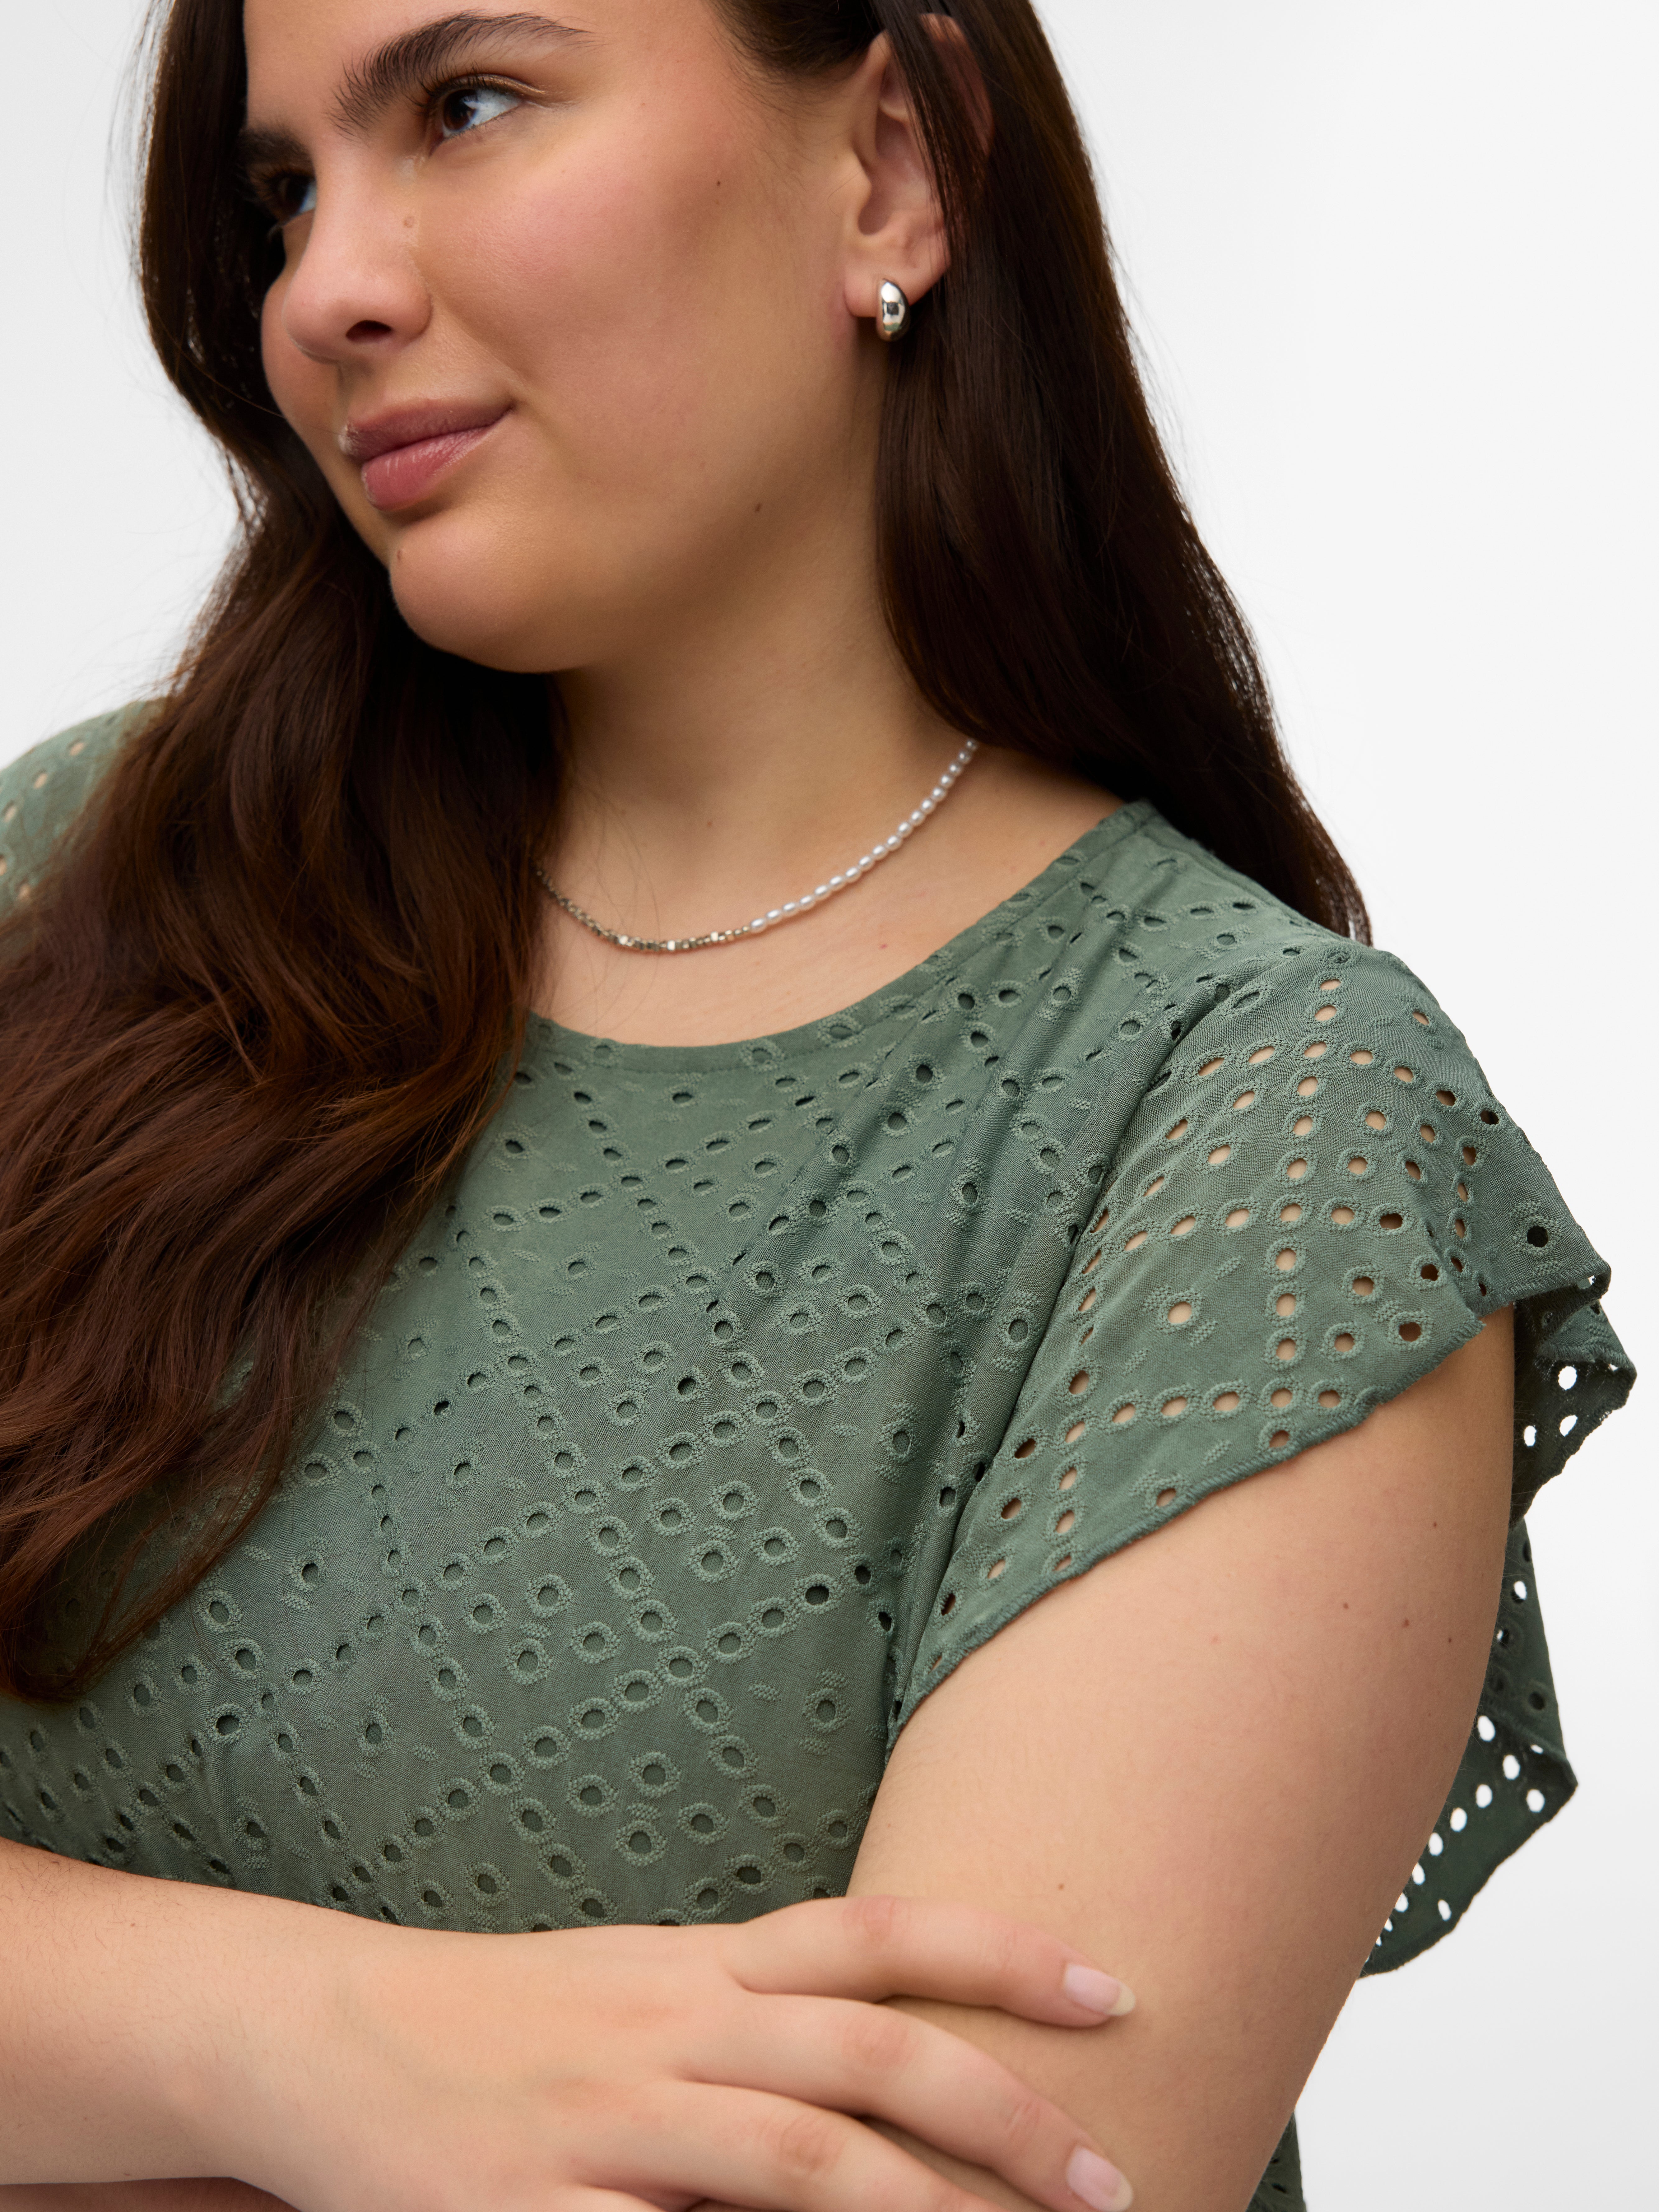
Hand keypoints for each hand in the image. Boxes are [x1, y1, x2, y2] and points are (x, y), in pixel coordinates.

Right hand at [211, 1893, 1133, 2211]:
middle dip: (999, 2116)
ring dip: (915, 2209)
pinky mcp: (532, 2205)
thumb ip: (748, 2017)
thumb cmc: (503, 2015)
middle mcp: (669, 2027)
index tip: (1109, 1989)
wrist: (320, 2028)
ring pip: (793, 2159)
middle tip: (1107, 2179)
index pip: (877, 1937)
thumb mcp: (637, 1987)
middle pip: (865, 2057)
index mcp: (696, 1967)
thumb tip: (886, 2067)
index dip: (1001, 1953)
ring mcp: (604, 2119)